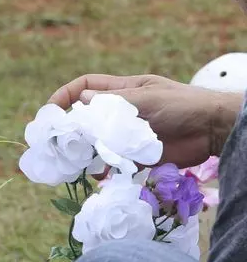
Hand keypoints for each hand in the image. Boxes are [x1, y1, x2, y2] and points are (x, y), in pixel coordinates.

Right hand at [48, 73, 242, 167]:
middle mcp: (120, 112)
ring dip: (84, 152)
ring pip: (95, 142)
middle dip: (69, 128)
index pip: (86, 87)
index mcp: (122, 90)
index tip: (50, 110)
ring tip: (74, 161)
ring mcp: (126, 134)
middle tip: (55, 142)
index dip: (65, 95)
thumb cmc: (182, 105)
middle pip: (85, 117)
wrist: (212, 130)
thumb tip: (81, 100)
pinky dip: (103, 170)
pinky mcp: (135, 155)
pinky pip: (112, 163)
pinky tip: (99, 175)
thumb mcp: (146, 98)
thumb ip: (113, 101)